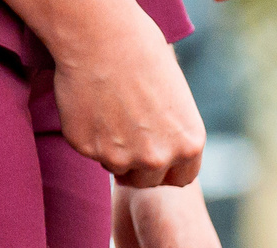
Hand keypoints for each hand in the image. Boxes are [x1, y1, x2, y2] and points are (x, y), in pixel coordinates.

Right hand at [8, 0, 205, 185]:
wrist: (101, 38)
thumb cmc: (143, 57)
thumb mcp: (177, 101)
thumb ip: (174, 134)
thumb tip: (167, 155)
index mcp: (189, 146)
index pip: (180, 179)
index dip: (166, 168)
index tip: (154, 155)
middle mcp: (158, 158)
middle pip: (147, 181)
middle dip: (138, 165)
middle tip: (126, 134)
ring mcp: (121, 157)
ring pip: (116, 167)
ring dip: (112, 150)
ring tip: (109, 112)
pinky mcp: (87, 148)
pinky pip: (89, 150)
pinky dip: (87, 135)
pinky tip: (90, 105)